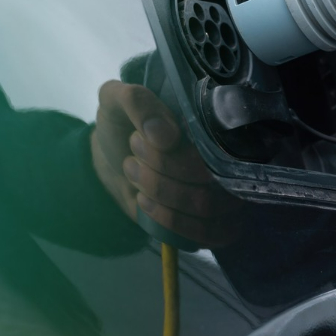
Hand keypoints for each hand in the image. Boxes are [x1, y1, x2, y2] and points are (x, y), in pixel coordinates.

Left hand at [92, 80, 241, 247]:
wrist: (109, 157)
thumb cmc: (121, 124)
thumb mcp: (116, 100)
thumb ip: (137, 103)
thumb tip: (167, 137)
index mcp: (215, 123)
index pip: (214, 147)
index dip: (176, 154)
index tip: (140, 139)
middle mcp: (226, 157)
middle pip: (211, 178)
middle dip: (162, 171)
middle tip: (133, 154)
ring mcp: (221, 191)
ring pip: (207, 207)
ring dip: (161, 191)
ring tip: (132, 170)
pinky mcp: (208, 220)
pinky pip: (211, 234)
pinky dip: (174, 221)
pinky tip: (144, 202)